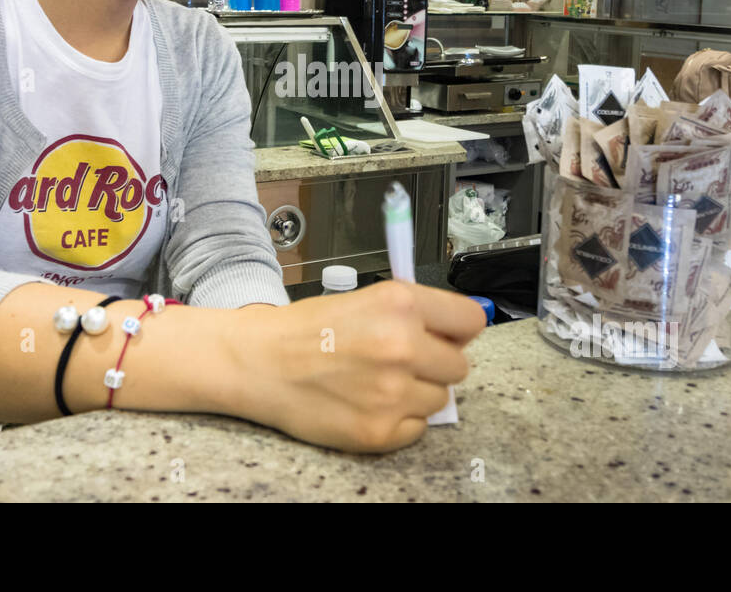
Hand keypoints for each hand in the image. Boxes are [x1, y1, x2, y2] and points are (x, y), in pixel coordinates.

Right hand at [231, 281, 486, 452]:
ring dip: (415, 393)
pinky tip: (368, 404)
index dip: (457, 330)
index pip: (471, 321)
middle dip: (434, 364)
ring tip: (376, 383)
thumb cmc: (307, 329)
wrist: (259, 362)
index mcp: (400, 304)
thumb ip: (415, 313)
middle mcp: (403, 346)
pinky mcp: (380, 431)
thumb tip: (460, 333)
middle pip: (459, 366)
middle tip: (398, 361)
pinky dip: (399, 421)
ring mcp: (393, 393)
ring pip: (439, 399)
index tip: (444, 336)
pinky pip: (418, 429)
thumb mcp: (366, 299)